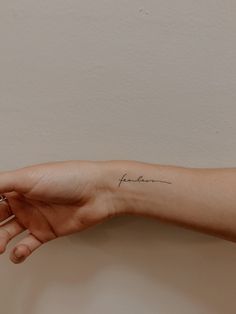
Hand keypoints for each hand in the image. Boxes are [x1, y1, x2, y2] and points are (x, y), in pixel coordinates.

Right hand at [0, 160, 115, 263]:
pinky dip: (20, 252)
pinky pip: (27, 246)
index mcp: (18, 185)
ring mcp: (35, 217)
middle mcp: (25, 201)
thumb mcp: (28, 177)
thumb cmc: (69, 178)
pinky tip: (18, 252)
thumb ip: (1, 183)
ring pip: (7, 232)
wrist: (97, 193)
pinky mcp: (46, 232)